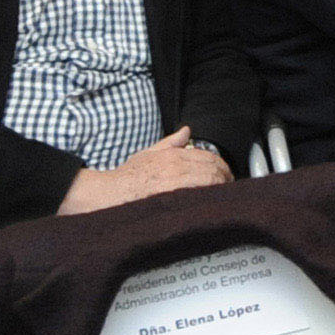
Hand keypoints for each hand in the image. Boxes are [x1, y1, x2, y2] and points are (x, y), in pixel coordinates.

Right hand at [58, 129, 230, 214]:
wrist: (107, 194)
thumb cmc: (126, 177)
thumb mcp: (149, 154)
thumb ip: (170, 143)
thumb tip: (186, 132)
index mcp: (173, 155)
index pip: (208, 157)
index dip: (221, 166)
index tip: (224, 173)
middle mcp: (175, 166)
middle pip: (213, 170)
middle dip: (224, 177)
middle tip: (227, 185)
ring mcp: (174, 183)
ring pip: (209, 182)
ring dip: (220, 188)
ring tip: (221, 194)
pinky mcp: (171, 198)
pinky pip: (198, 196)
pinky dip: (208, 198)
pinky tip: (210, 202)